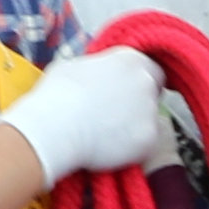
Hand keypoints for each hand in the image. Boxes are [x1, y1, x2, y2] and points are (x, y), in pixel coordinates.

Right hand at [2, 42, 175, 180]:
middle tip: (116, 116)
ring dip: (135, 127)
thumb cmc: (57, 95)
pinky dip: (131, 148)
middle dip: (139, 104)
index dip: (137, 83)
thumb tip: (96, 77)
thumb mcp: (74, 66)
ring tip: (106, 135)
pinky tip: (109, 148)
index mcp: (129, 59)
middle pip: (153, 94)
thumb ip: (97, 69)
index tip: (126, 93)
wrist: (54, 127)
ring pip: (149, 121)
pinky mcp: (149, 138)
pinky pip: (145, 144)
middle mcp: (145, 81)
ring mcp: (150, 110)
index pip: (150, 70)